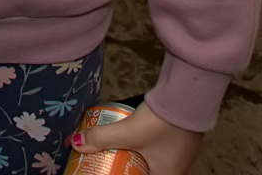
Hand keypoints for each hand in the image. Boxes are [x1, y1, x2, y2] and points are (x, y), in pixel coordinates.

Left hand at [71, 101, 203, 174]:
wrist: (187, 96)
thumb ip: (101, 138)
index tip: (107, 167)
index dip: (120, 173)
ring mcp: (177, 154)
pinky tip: (126, 137)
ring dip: (130, 155)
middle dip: (122, 166)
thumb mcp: (128, 132)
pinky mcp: (176, 137)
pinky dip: (138, 145)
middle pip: (142, 171)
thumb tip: (74, 145)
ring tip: (109, 149)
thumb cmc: (161, 123)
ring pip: (148, 160)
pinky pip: (153, 148)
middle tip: (102, 159)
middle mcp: (175, 170)